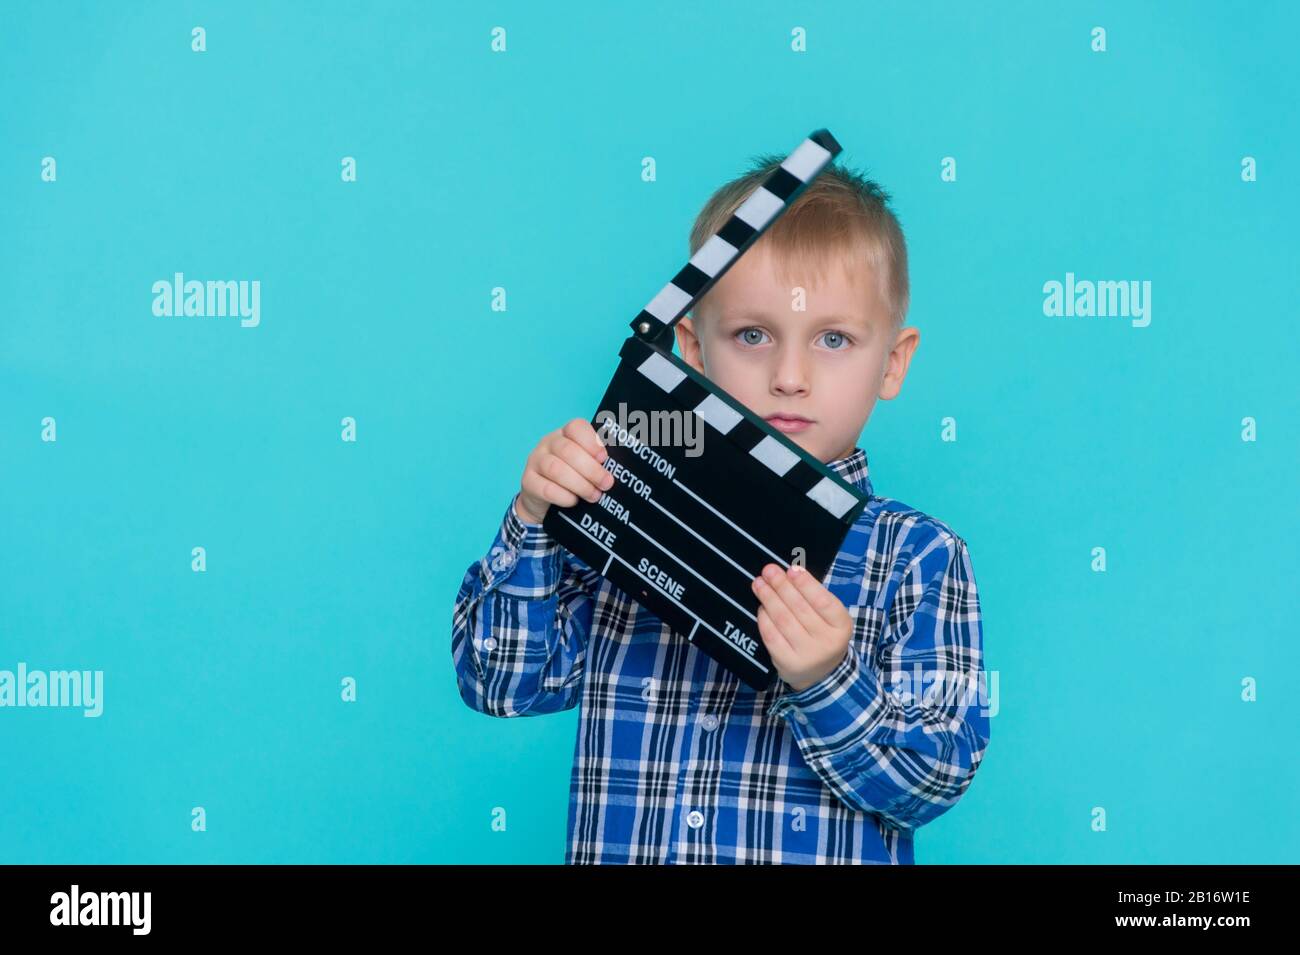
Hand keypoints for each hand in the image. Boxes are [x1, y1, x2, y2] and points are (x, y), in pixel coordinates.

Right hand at [515, 418, 614, 523]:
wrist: (544, 502)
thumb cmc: (573, 479)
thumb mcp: (585, 466)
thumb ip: (598, 461)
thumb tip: (619, 467)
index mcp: (565, 434)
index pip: (576, 427)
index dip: (591, 441)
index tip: (604, 458)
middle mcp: (548, 443)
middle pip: (568, 450)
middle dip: (591, 470)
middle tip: (606, 484)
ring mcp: (535, 461)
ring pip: (556, 469)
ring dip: (579, 484)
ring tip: (593, 495)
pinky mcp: (527, 481)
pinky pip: (546, 488)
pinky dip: (564, 496)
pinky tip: (574, 501)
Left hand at [751, 563, 852, 692]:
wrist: (821, 673)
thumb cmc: (822, 633)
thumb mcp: (828, 617)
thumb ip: (812, 596)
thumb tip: (787, 573)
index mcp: (842, 626)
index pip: (823, 601)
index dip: (806, 584)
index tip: (791, 569)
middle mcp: (827, 642)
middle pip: (800, 609)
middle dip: (781, 586)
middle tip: (768, 571)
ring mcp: (807, 655)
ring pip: (784, 620)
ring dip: (769, 598)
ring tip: (759, 584)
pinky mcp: (788, 663)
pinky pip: (771, 635)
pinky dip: (764, 618)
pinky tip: (761, 606)